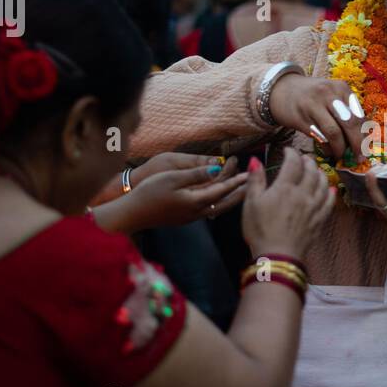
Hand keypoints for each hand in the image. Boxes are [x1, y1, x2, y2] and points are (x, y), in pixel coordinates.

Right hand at [119, 156, 246, 229]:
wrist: (132, 214)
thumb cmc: (149, 192)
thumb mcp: (171, 178)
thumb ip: (195, 174)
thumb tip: (216, 169)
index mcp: (195, 201)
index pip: (222, 189)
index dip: (236, 180)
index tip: (249, 173)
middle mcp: (197, 212)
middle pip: (225, 202)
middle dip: (239, 192)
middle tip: (254, 184)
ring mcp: (191, 217)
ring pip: (218, 207)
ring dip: (230, 197)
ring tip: (241, 189)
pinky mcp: (185, 218)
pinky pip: (208, 209)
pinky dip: (219, 201)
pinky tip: (221, 198)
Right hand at [241, 151, 332, 260]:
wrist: (277, 256)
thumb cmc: (260, 230)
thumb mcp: (251, 203)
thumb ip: (255, 180)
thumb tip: (256, 160)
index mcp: (285, 187)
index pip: (293, 162)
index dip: (292, 153)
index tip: (288, 150)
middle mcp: (302, 194)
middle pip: (311, 171)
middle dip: (308, 161)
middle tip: (303, 158)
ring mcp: (313, 207)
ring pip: (323, 184)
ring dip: (320, 173)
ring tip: (316, 170)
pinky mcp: (319, 220)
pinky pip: (329, 202)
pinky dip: (330, 193)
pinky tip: (330, 189)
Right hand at [266, 73, 365, 159]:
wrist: (281, 90)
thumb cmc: (312, 96)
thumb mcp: (332, 95)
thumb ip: (347, 111)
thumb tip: (363, 139)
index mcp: (341, 88)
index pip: (359, 115)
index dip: (364, 135)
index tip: (367, 150)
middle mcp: (329, 93)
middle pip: (350, 124)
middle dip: (357, 145)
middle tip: (359, 158)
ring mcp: (313, 105)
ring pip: (334, 132)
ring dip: (340, 149)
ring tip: (340, 156)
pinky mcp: (301, 117)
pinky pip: (319, 137)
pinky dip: (327, 147)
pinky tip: (328, 151)